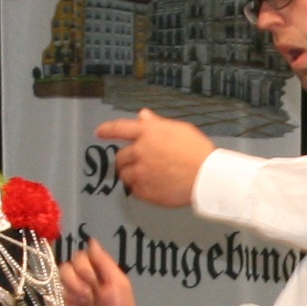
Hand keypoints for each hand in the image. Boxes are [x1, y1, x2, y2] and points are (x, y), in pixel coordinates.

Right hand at [59, 243, 142, 305]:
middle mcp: (80, 280)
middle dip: (79, 280)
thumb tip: (91, 240)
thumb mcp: (117, 282)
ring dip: (72, 290)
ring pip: (58, 280)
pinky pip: (52, 295)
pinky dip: (63, 300)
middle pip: (66, 266)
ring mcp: (69, 293)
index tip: (96, 280)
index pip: (79, 256)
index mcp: (95, 272)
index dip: (85, 267)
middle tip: (91, 295)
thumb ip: (103, 261)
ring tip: (84, 303)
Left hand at [94, 111, 216, 209]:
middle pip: (121, 156)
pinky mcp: (144, 190)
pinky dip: (140, 188)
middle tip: (138, 164)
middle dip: (125, 160)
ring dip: (132, 175)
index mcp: (148, 132)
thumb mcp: (179, 130)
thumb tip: (143, 116)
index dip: (107, 129)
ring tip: (149, 176)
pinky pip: (134, 190)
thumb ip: (157, 124)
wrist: (206, 176)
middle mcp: (141, 150)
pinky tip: (154, 186)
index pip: (120, 128)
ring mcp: (141, 171)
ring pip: (125, 175)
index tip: (99, 132)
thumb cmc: (197, 151)